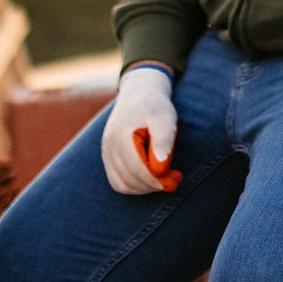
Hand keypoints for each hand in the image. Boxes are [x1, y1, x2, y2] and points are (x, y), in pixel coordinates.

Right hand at [101, 64, 181, 194]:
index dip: (157, 180)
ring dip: (144, 188)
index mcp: (121, 135)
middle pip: (129, 180)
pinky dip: (135, 185)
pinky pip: (118, 181)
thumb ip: (163, 140)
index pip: (137, 169)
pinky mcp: (108, 158)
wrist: (138, 94)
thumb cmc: (154, 106)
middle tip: (175, 179)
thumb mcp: (165, 118)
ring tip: (164, 177)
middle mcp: (109, 146)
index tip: (175, 180)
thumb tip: (160, 169)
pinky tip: (152, 177)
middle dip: (154, 185)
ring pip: (122, 185)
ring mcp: (106, 153)